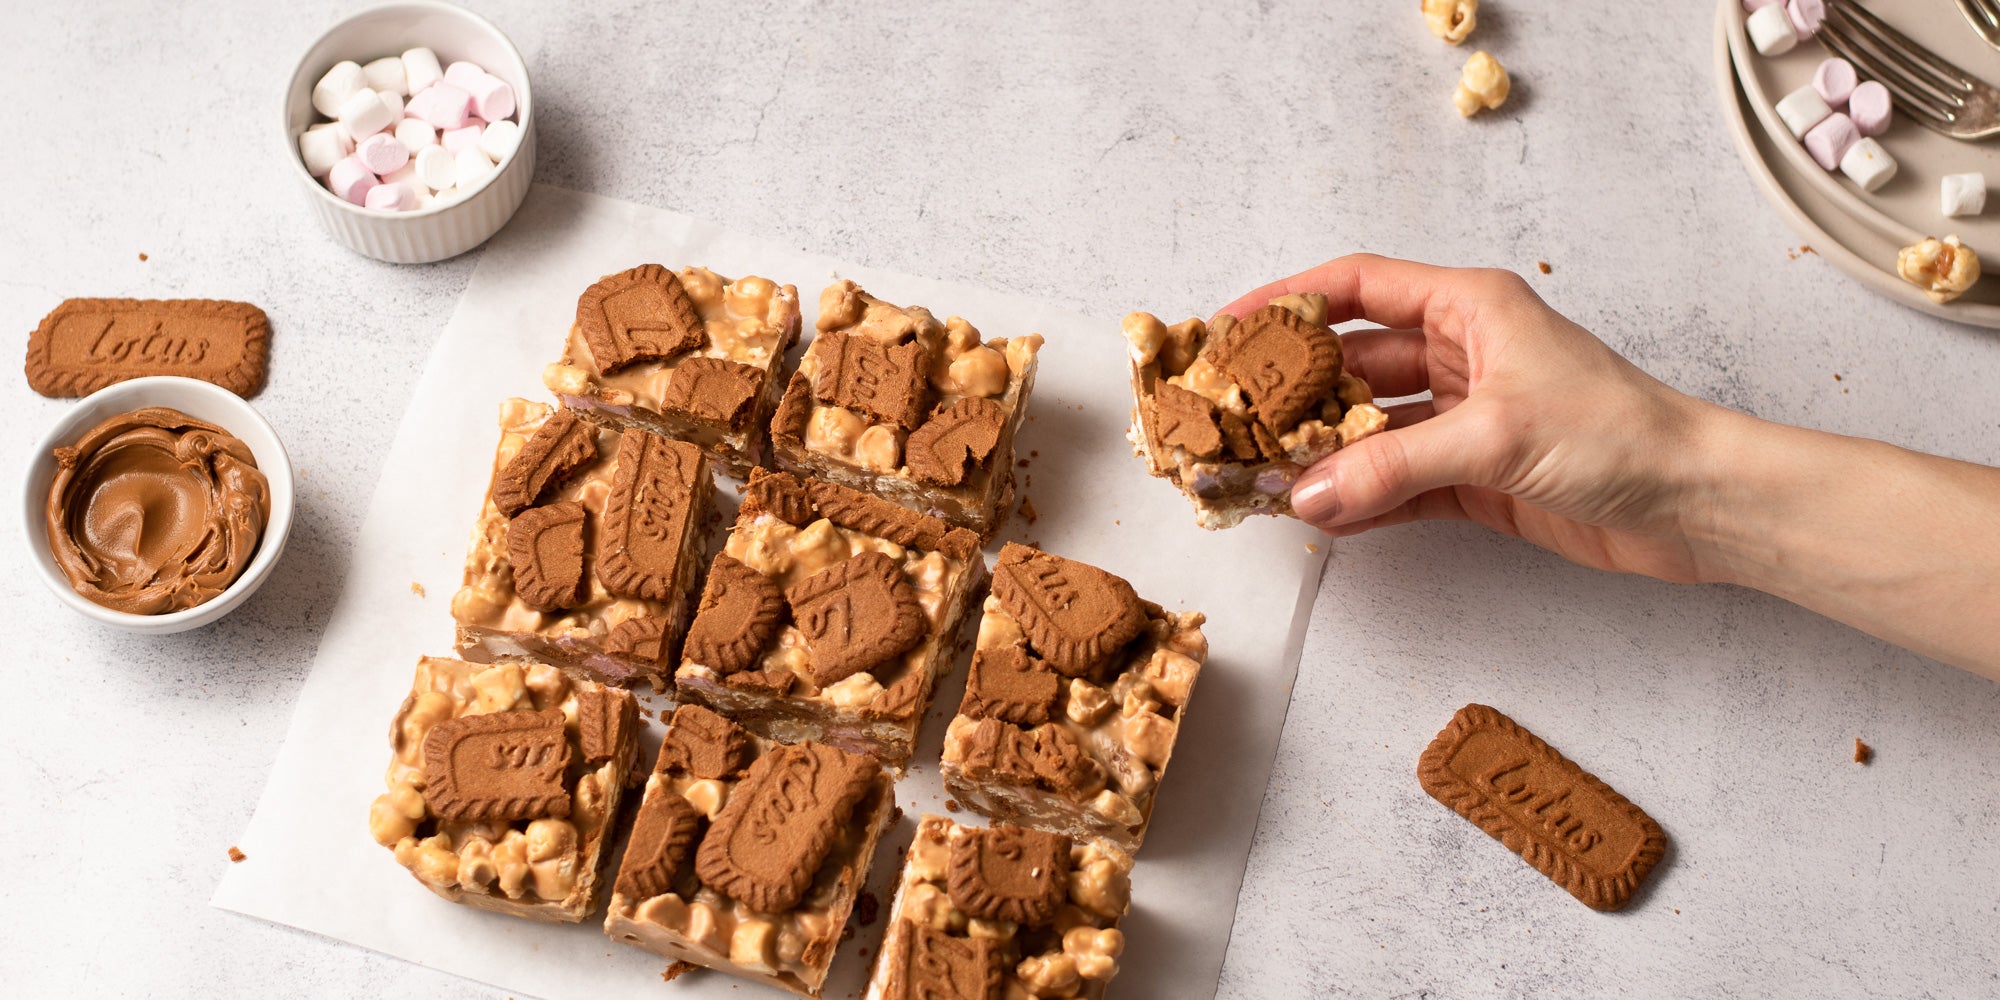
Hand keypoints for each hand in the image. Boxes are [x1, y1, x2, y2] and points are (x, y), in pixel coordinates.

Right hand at [1223, 254, 1724, 583]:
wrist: (1697, 503)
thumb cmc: (1623, 433)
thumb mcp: (1496, 437)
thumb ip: (1393, 466)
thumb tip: (1308, 494)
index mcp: (1471, 307)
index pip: (1359, 287)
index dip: (1290, 301)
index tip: (1232, 328)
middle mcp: (1464, 354)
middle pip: (1356, 363)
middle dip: (1296, 390)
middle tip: (1235, 416)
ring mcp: (1469, 418)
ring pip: (1372, 429)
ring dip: (1324, 453)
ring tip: (1265, 476)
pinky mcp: (1479, 476)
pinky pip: (1399, 482)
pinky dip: (1362, 499)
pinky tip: (1322, 517)